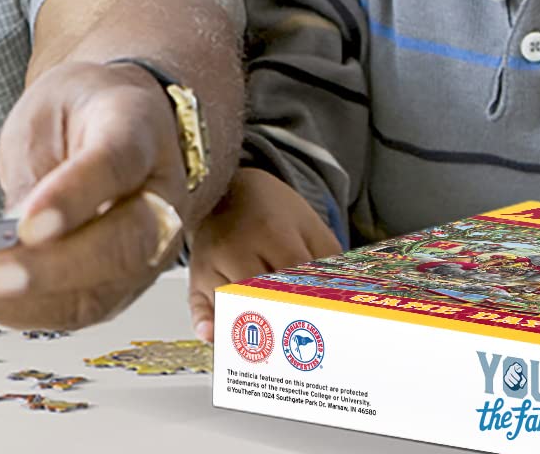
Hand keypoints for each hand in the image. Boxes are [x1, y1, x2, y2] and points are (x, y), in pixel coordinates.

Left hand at [0, 60, 189, 329]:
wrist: (117, 122)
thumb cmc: (82, 114)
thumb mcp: (50, 113)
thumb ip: (37, 169)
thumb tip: (11, 234)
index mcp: (140, 132)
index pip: (116, 166)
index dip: (73, 197)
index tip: (28, 223)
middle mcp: (159, 196)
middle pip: (124, 245)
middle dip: (52, 270)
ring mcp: (149, 248)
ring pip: (100, 292)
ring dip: (26, 303)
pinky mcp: (121, 284)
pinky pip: (76, 310)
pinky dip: (22, 312)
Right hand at [185, 167, 342, 340]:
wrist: (227, 188)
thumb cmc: (272, 212)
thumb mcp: (309, 225)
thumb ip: (328, 261)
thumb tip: (345, 300)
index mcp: (270, 231)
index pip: (293, 278)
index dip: (311, 305)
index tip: (329, 327)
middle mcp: (235, 247)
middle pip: (259, 295)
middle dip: (284, 322)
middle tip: (307, 345)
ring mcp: (210, 262)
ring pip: (231, 304)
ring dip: (252, 329)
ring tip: (277, 350)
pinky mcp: (195, 276)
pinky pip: (198, 305)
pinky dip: (205, 323)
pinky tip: (214, 337)